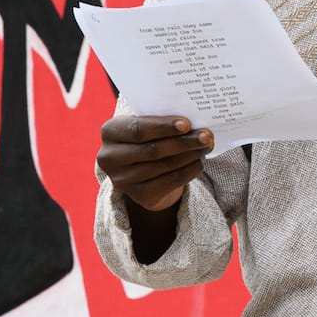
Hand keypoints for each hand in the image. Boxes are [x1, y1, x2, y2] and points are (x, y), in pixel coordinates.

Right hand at [97, 114, 214, 213]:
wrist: (143, 169)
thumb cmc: (149, 137)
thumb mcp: (147, 124)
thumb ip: (162, 119)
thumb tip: (195, 121)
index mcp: (110, 131)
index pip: (137, 129)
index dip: (163, 127)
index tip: (187, 124)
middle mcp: (110, 157)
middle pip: (153, 150)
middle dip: (184, 142)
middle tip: (207, 135)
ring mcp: (122, 180)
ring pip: (164, 166)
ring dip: (190, 155)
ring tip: (207, 145)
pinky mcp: (138, 196)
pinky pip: (170, 182)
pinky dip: (189, 171)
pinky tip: (200, 161)